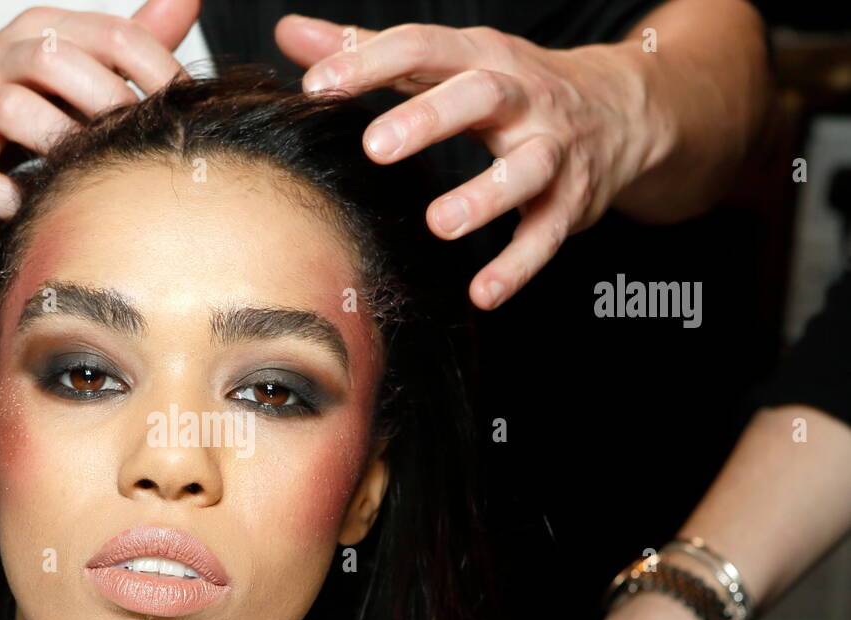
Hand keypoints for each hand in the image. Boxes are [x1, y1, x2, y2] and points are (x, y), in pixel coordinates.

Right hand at [0, 0, 199, 236]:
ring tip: (84, 175)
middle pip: (59, 63)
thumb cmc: (19, 109)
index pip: (113, 36)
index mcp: (44, 32)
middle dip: (108, 107)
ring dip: (56, 144)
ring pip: (11, 108)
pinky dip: (0, 194)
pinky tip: (26, 206)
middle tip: (136, 147)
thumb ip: (129, 43)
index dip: (159, 76)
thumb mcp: (75, 68)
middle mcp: (2, 58)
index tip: (185, 117)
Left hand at [275, 15, 658, 309]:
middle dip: (429, 119)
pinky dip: (518, 265)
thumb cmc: (511, 85)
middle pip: (479, 96)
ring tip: (441, 223)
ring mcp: (552, 148)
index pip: (421, 48)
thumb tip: (291, 34)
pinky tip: (483, 292)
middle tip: (375, 147)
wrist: (622, 111)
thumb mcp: (445, 60)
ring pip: (528, 168)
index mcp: (480, 57)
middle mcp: (521, 96)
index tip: (316, 84)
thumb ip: (368, 50)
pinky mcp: (572, 201)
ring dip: (486, 196)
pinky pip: (547, 234)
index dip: (368, 62)